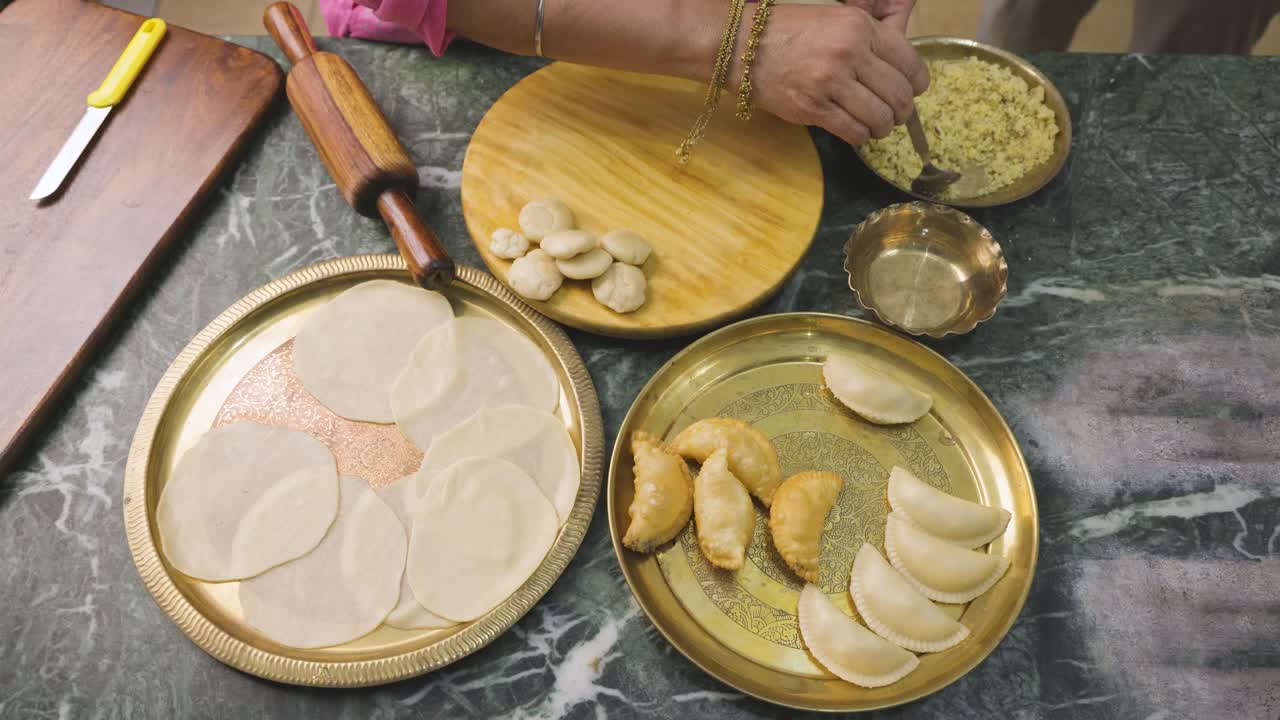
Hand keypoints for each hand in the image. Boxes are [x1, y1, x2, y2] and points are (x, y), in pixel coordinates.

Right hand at [734, 3, 927, 145]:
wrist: (745, 47)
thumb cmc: (793, 31)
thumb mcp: (839, 18)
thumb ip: (874, 36)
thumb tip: (905, 64)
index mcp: (860, 27)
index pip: (909, 63)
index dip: (917, 84)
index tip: (912, 92)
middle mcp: (849, 52)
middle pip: (899, 95)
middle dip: (902, 111)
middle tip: (895, 115)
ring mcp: (830, 82)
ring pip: (880, 118)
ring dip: (883, 127)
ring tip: (876, 126)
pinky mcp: (813, 108)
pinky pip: (854, 132)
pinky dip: (861, 136)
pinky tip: (856, 131)